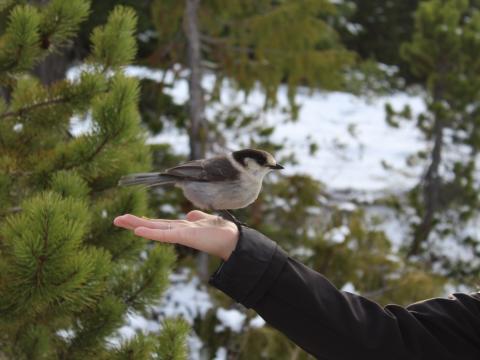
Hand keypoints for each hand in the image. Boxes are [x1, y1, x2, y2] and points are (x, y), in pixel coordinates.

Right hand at [113, 210, 238, 260]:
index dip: (145, 221)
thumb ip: (197, 216)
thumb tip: (190, 214)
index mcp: (182, 227)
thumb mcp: (205, 219)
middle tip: (116, 220)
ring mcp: (179, 234)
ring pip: (154, 229)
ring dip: (136, 225)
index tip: (131, 219)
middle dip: (134, 222)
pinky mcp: (184, 236)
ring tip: (120, 221)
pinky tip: (137, 231)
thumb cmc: (221, 231)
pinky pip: (164, 234)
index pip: (160, 224)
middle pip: (152, 225)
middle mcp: (178, 231)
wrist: (232, 239)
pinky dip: (150, 233)